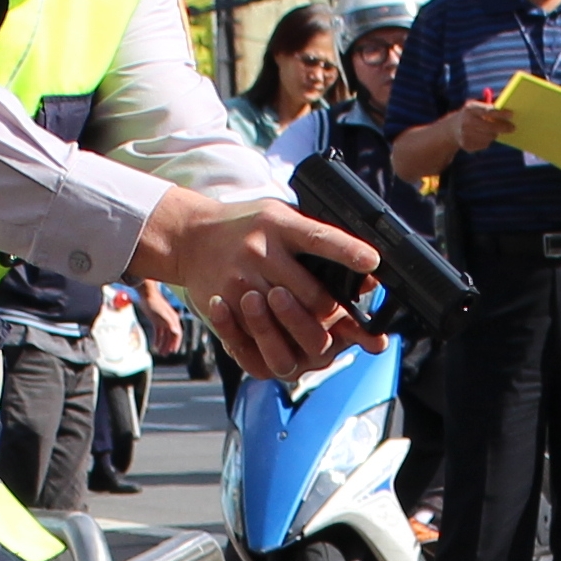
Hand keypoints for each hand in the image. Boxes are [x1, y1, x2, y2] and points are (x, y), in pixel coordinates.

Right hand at [134, 188, 376, 378]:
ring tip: (317, 337)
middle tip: (342, 322)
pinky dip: (274, 343)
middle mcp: (260, 252)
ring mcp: (240, 280)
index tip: (372, 262)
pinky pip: (254, 335)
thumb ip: (318, 239)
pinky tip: (284, 342)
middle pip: (310, 296)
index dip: (348, 252)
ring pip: (284, 323)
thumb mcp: (279, 217)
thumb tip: (366, 271)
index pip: (319, 238)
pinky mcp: (223, 303)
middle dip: (333, 316)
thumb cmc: (245, 227)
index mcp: (278, 226)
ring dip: (305, 334)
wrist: (188, 236)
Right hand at [451, 95, 506, 154]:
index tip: (511, 114)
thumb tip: (508, 110)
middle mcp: (466, 122)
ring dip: (495, 134)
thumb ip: (489, 107)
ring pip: (489, 137)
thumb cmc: (470, 115)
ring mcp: (466, 135)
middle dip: (503, 127)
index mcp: (470, 110)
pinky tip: (483, 136)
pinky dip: (488, 140)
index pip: (488, 111)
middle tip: (512, 127)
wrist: (452, 129)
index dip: (500, 113)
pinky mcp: (467, 145)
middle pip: (490, 127)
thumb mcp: (476, 107)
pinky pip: (485, 144)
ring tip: (494, 131)